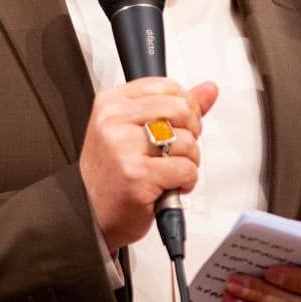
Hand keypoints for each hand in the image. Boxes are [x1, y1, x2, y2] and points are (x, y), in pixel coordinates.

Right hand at [79, 78, 218, 251]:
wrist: (92, 215)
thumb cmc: (112, 173)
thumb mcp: (133, 130)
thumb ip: (173, 107)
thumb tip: (208, 90)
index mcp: (111, 104)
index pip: (165, 86)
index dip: (184, 106)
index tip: (178, 124)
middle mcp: (114, 122)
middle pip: (180, 109)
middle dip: (191, 132)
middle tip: (178, 149)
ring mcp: (124, 148)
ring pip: (187, 141)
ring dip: (190, 160)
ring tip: (171, 170)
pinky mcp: (138, 175)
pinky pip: (186, 169)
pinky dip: (187, 181)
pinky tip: (170, 185)